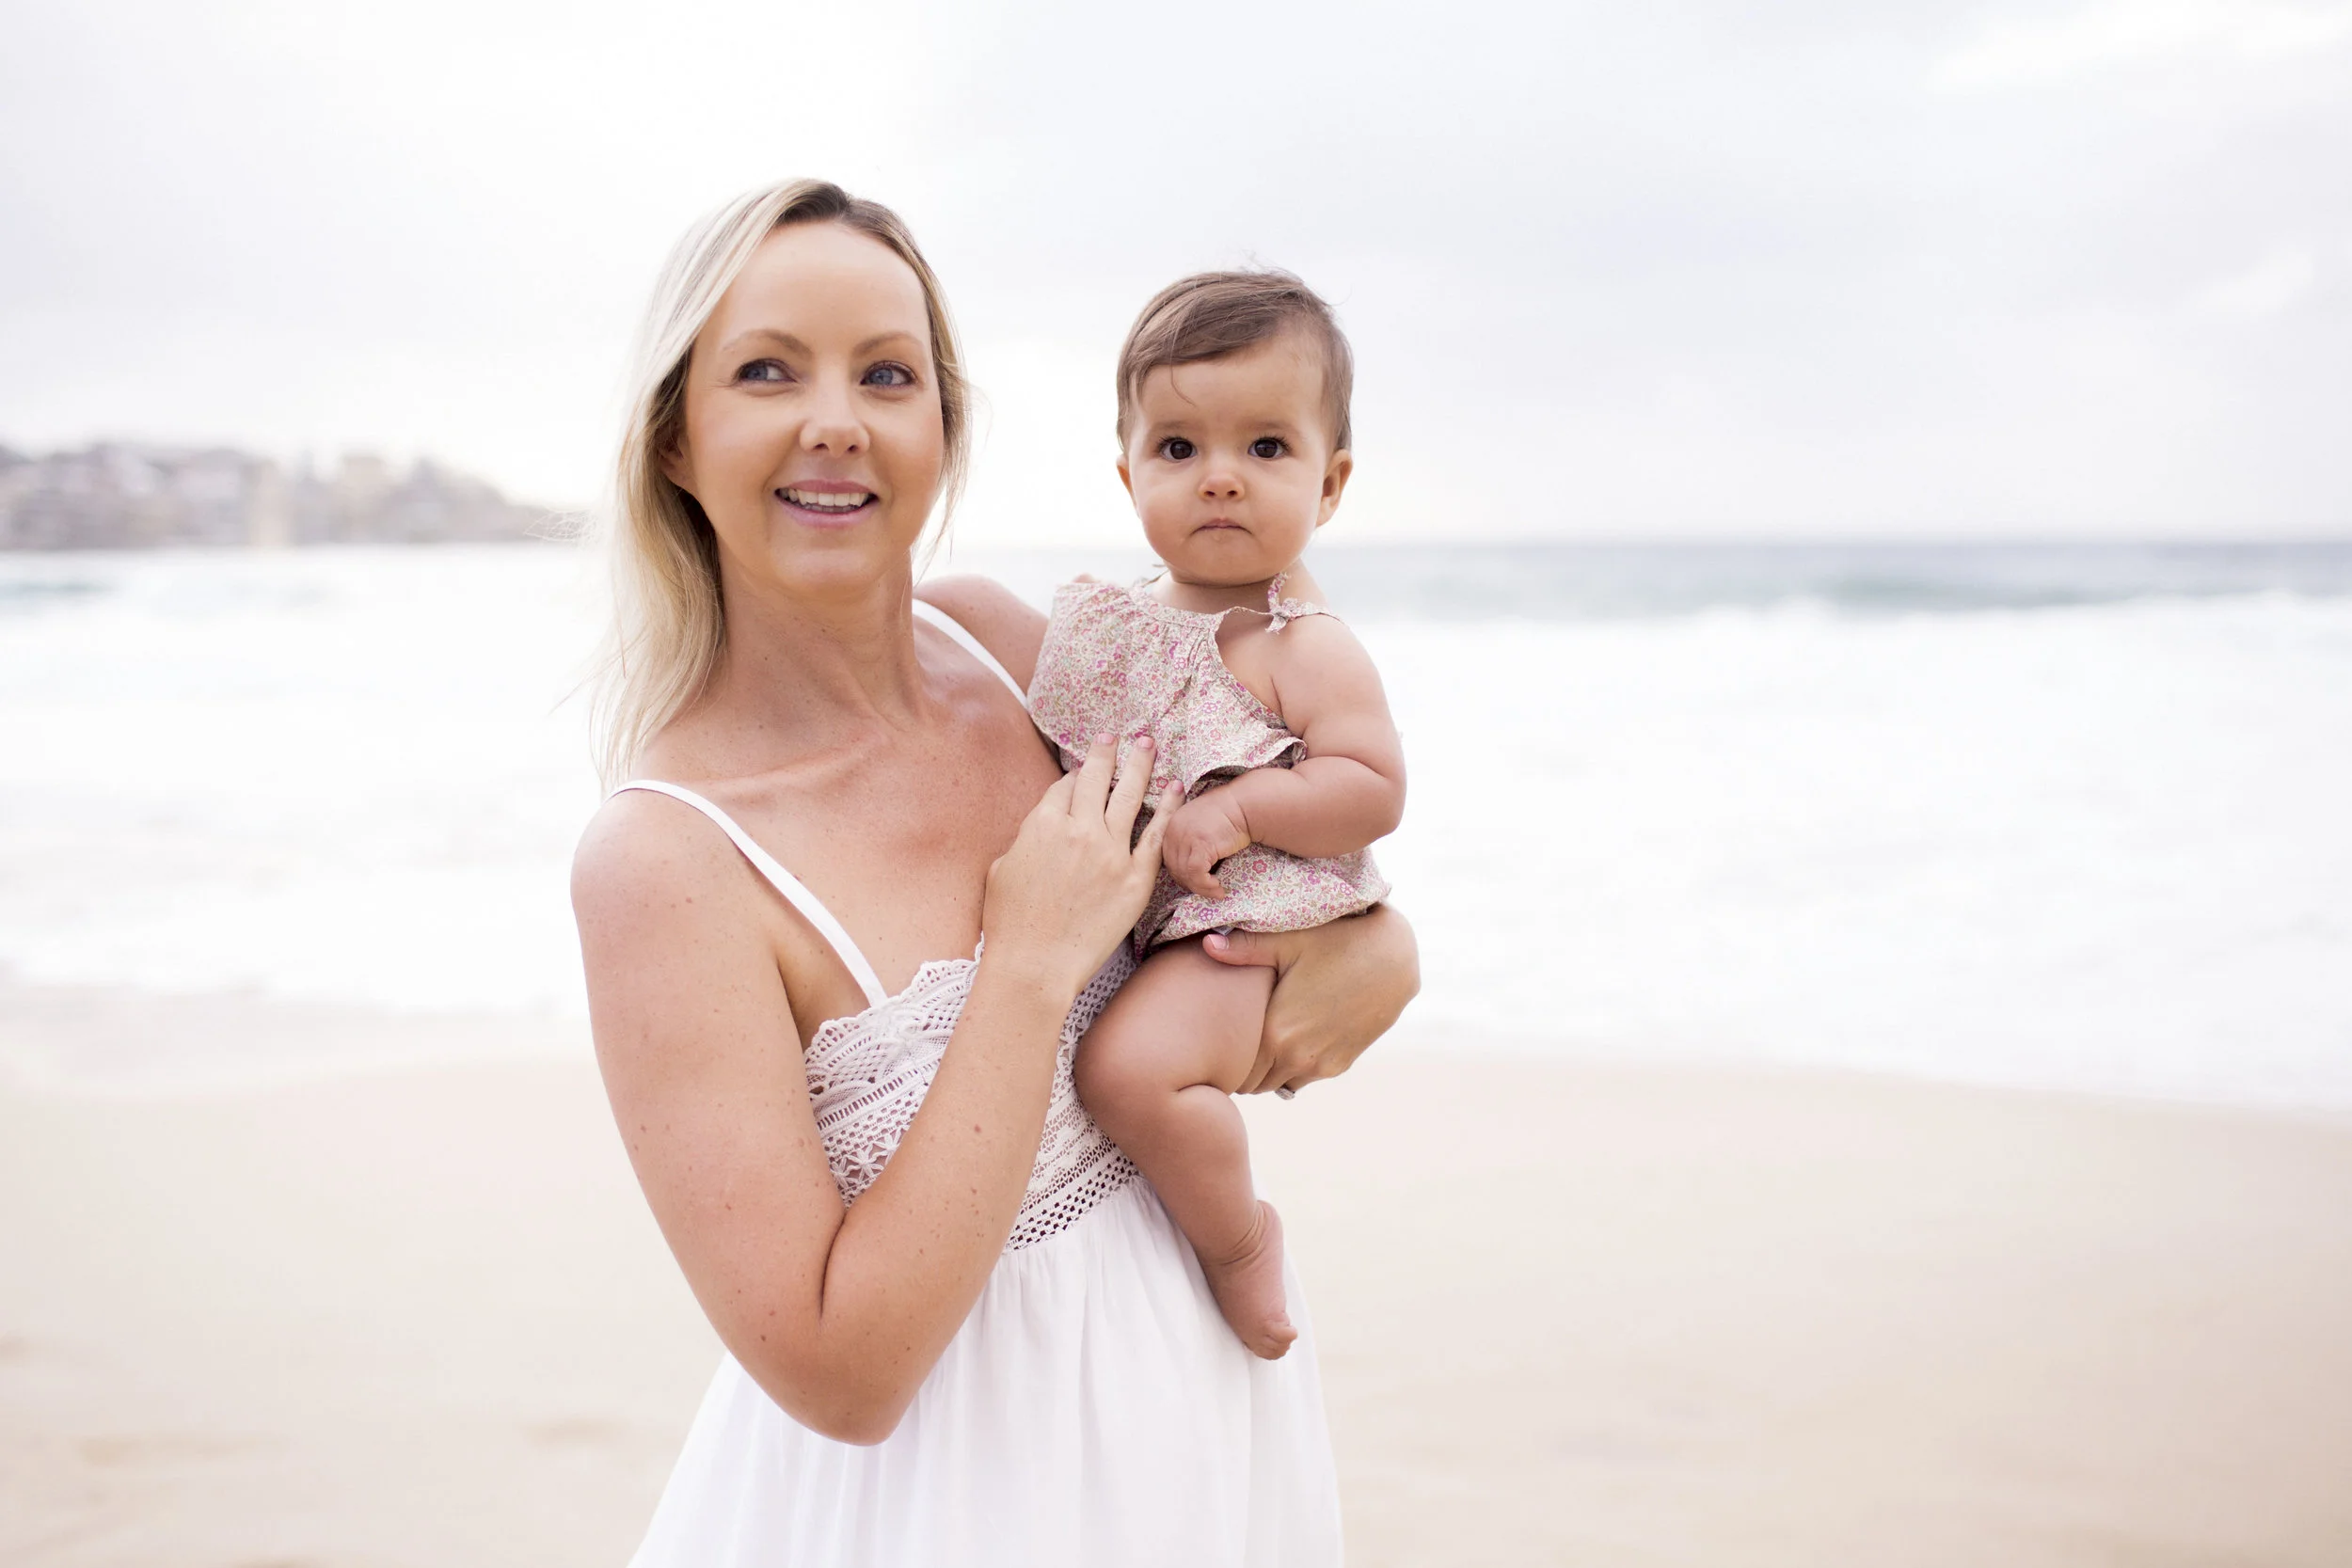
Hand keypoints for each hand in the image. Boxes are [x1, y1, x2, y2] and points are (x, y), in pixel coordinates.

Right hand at [984, 736, 1169, 997]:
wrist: (1035, 965)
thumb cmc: (1010, 924)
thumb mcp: (1001, 869)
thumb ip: (1025, 841)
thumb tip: (1040, 830)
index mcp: (1042, 825)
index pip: (1064, 787)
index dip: (1074, 776)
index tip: (1082, 770)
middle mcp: (1078, 830)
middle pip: (1096, 779)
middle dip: (1106, 752)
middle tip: (1116, 735)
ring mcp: (1110, 853)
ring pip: (1129, 796)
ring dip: (1139, 765)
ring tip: (1148, 743)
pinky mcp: (1135, 878)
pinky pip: (1156, 835)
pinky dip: (1168, 807)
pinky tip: (1175, 787)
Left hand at [1162, 791, 1251, 898]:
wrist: (1245, 805)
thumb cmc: (1229, 814)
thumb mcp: (1200, 822)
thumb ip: (1189, 838)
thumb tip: (1189, 866)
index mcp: (1171, 824)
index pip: (1168, 857)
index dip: (1181, 873)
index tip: (1196, 881)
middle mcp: (1174, 830)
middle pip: (1174, 867)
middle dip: (1190, 883)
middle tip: (1207, 890)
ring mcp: (1186, 837)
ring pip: (1185, 874)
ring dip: (1201, 888)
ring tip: (1216, 892)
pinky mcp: (1200, 845)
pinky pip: (1196, 874)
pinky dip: (1206, 885)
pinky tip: (1218, 887)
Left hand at [1203, 904, 1418, 1094]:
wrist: (1394, 957)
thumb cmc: (1337, 941)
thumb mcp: (1288, 940)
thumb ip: (1245, 947)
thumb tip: (1206, 944)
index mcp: (1277, 1033)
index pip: (1235, 1070)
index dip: (1225, 1058)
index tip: (1220, 1042)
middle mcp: (1298, 1057)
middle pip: (1254, 1083)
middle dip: (1244, 1066)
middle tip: (1237, 1041)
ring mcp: (1323, 1064)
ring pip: (1280, 1083)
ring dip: (1271, 1069)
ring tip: (1264, 1040)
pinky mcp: (1342, 1063)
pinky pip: (1306, 1078)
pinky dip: (1295, 1066)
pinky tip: (1294, 1039)